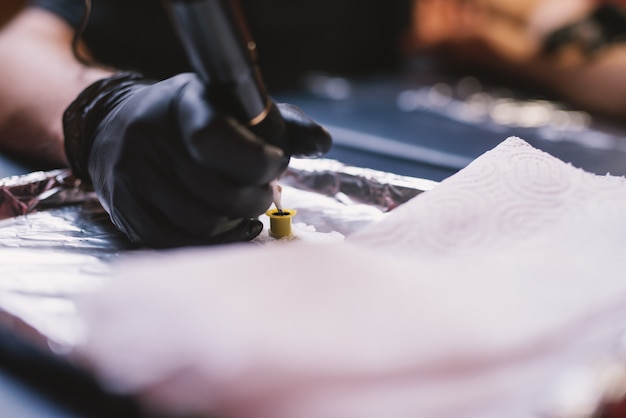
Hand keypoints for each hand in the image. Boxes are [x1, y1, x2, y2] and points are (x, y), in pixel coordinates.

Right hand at [63, 72, 330, 247]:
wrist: (117, 126)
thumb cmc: (190, 118)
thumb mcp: (230, 104)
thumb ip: (280, 122)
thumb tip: (323, 143)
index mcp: (183, 107)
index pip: (218, 142)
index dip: (259, 162)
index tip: (276, 164)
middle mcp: (150, 141)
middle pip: (219, 195)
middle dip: (256, 199)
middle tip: (264, 191)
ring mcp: (133, 180)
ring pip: (203, 225)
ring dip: (236, 222)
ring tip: (243, 207)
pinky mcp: (126, 212)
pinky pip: (178, 243)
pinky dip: (214, 242)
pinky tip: (228, 227)